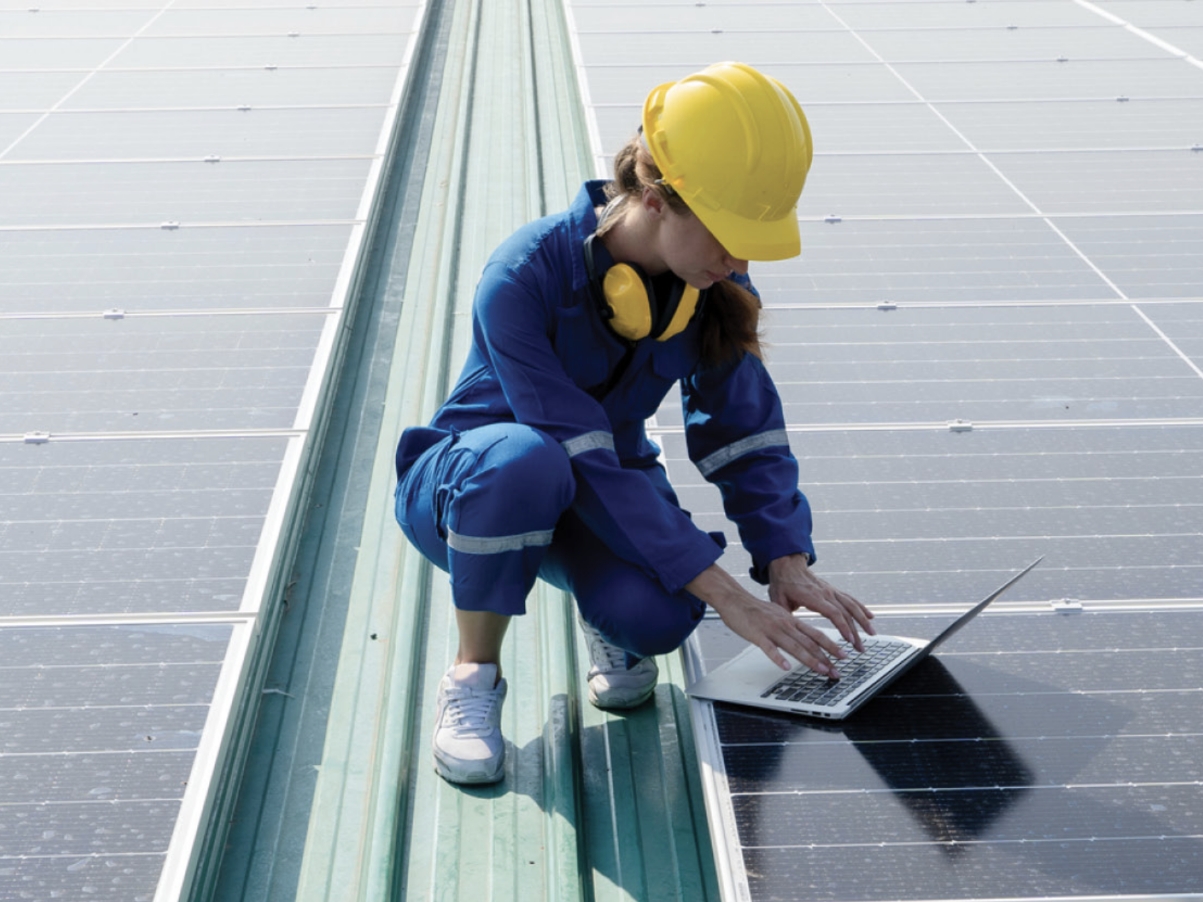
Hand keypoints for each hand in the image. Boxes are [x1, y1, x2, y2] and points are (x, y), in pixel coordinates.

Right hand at [685, 563, 858, 677]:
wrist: (734, 599)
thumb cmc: (754, 609)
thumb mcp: (777, 614)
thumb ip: (790, 625)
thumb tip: (803, 636)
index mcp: (790, 620)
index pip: (815, 634)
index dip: (831, 646)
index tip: (842, 657)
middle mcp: (785, 624)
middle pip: (809, 642)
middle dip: (826, 657)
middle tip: (837, 670)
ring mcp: (771, 630)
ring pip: (794, 646)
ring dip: (810, 659)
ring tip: (822, 670)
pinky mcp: (757, 635)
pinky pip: (769, 648)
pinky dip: (778, 657)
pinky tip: (784, 667)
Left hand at [768, 554, 874, 652]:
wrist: (788, 566)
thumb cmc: (783, 583)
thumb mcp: (778, 600)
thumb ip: (785, 615)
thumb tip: (786, 631)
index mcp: (813, 596)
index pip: (833, 612)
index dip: (843, 626)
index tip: (849, 639)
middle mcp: (826, 593)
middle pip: (846, 613)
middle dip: (855, 631)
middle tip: (860, 648)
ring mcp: (831, 591)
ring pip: (852, 606)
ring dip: (863, 620)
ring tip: (872, 634)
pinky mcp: (833, 590)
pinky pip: (851, 599)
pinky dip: (862, 608)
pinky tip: (870, 617)